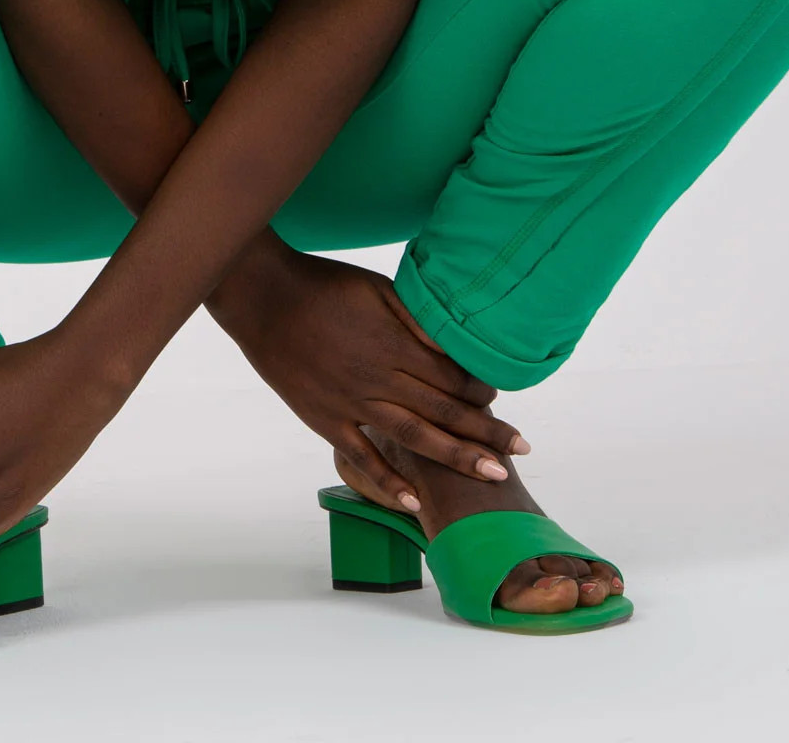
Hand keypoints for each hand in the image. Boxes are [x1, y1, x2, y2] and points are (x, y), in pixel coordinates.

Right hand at [209, 249, 527, 512]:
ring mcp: (352, 403)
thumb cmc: (325, 285)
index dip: (483, 391)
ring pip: (414, 437)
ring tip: (493, 476)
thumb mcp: (378, 289)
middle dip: (487, 432)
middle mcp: (380, 377)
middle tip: (523, 450)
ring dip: (457, 457)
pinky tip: (413, 502)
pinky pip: (361, 458)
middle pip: (444, 411)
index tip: (502, 402)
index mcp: (395, 343)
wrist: (265, 296)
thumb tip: (456, 345)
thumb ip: (417, 319)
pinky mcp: (325, 420)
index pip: (453, 376)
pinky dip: (388, 482)